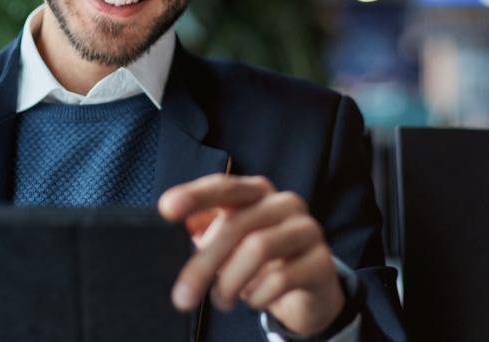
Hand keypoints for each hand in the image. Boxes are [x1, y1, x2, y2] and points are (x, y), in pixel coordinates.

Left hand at [158, 174, 344, 336]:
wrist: (306, 292)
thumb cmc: (259, 263)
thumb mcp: (228, 245)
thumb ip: (203, 231)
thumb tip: (175, 227)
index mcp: (256, 192)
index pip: (223, 187)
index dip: (195, 196)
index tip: (166, 209)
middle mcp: (284, 203)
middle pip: (236, 225)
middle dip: (204, 264)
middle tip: (181, 297)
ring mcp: (307, 230)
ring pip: (258, 248)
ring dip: (230, 282)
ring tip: (221, 301)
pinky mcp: (322, 262)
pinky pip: (282, 277)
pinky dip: (258, 295)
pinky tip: (253, 301)